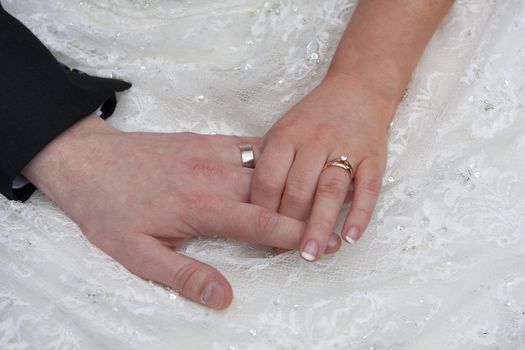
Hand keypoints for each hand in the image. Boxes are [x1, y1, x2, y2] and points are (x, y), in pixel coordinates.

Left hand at [23, 115, 341, 308]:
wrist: (88, 161)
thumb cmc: (111, 210)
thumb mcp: (138, 255)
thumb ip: (184, 276)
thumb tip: (223, 298)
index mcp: (203, 207)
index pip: (263, 224)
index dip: (298, 236)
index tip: (327, 245)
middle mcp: (215, 176)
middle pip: (275, 193)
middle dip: (306, 210)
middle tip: (333, 224)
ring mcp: (212, 153)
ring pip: (268, 166)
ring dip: (294, 182)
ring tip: (321, 196)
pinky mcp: (205, 140)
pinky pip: (249, 145)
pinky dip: (273, 158)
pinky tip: (286, 165)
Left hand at [251, 75, 392, 261]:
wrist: (358, 89)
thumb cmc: (314, 116)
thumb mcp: (284, 129)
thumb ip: (269, 161)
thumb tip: (249, 203)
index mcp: (286, 136)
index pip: (268, 179)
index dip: (261, 210)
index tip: (257, 234)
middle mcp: (315, 141)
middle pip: (297, 188)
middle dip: (287, 224)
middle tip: (280, 253)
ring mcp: (346, 149)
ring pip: (329, 190)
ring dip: (318, 225)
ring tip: (309, 255)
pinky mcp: (374, 157)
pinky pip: (368, 188)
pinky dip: (360, 213)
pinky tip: (349, 236)